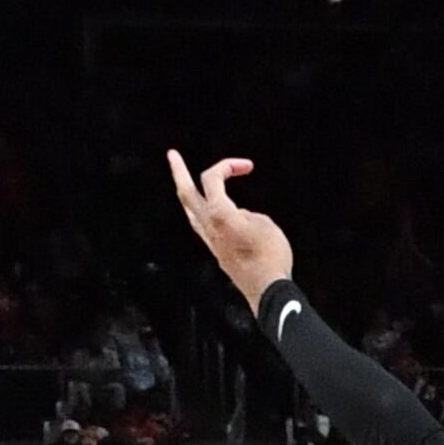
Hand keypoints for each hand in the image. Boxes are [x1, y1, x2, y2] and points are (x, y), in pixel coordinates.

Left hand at [167, 150, 297, 306]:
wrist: (267, 289)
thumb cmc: (271, 256)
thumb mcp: (265, 224)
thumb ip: (247, 215)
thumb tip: (239, 218)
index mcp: (219, 213)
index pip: (212, 179)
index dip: (227, 166)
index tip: (248, 166)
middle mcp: (209, 227)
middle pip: (186, 193)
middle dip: (179, 171)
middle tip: (172, 155)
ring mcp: (210, 241)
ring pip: (191, 212)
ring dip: (188, 194)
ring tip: (186, 184)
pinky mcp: (217, 253)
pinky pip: (203, 226)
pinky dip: (205, 212)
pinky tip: (214, 213)